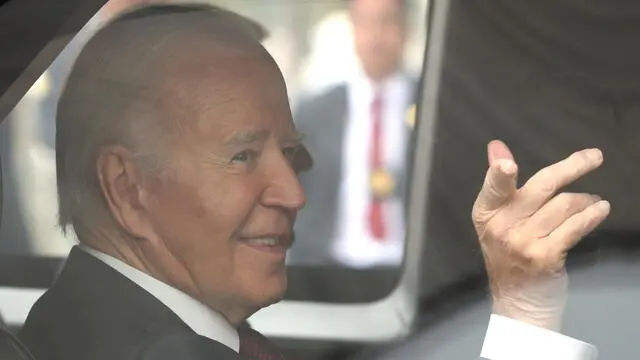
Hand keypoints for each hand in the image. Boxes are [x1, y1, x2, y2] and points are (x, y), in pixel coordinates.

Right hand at [472, 140, 609, 330]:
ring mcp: (524, 242)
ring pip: (564, 205)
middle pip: (542, 187)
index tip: (508, 165)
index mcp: (486, 212)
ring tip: (593, 200)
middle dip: (572, 167)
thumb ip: (498, 183)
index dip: (499, 175)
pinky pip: (575, 227)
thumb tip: (497, 147)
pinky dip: (592, 215)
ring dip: (586, 199)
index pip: (494, 187)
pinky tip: (599, 210)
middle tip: (594, 157)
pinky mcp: (546, 256)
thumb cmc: (508, 255)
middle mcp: (502, 226)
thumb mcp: (495, 219)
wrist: (517, 300)